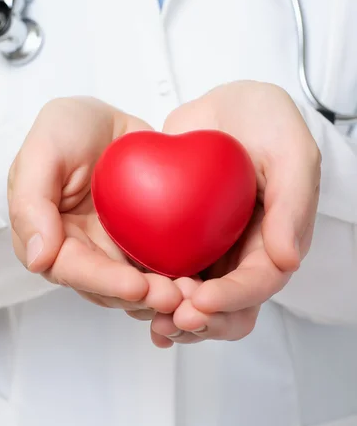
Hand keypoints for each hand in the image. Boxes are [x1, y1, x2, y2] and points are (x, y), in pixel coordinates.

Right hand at [8, 97, 182, 314]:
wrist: (106, 121)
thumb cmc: (67, 129)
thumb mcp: (42, 151)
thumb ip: (32, 202)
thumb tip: (38, 259)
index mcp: (49, 238)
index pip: (73, 270)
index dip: (104, 282)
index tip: (136, 287)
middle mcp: (81, 251)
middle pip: (109, 287)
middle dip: (141, 297)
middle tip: (175, 298)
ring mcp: (113, 249)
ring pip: (136, 285)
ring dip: (163, 295)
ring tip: (193, 294)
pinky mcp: (141, 242)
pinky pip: (159, 265)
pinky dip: (178, 275)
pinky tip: (201, 279)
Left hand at [149, 81, 320, 346]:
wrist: (226, 106)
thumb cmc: (266, 121)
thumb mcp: (290, 150)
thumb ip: (294, 202)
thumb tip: (288, 260)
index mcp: (274, 239)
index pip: (258, 283)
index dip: (232, 299)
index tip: (201, 302)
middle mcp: (242, 251)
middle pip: (228, 306)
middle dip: (202, 319)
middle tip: (172, 318)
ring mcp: (210, 247)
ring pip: (195, 298)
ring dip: (174, 315)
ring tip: (150, 317)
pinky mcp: (179, 237)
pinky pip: (167, 273)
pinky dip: (152, 293)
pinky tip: (132, 302)